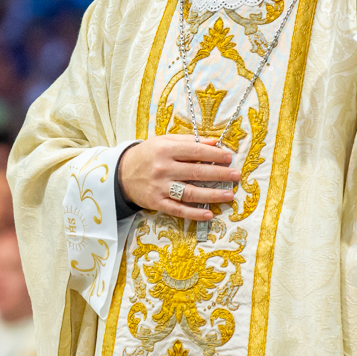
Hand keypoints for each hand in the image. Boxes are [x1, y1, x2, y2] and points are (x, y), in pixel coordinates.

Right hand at [117, 137, 239, 219]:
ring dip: (212, 194)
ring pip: (190, 192)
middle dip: (219, 174)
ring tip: (229, 195)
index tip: (229, 157)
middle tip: (235, 175)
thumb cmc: (147, 155)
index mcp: (165, 150)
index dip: (214, 154)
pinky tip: (209, 214)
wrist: (121, 173)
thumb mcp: (164, 142)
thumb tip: (215, 142)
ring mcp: (160, 187)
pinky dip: (194, 213)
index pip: (195, 151)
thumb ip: (189, 141)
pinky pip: (178, 210)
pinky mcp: (157, 203)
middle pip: (196, 172)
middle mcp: (163, 168)